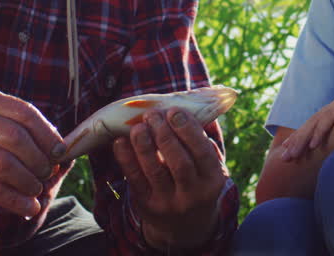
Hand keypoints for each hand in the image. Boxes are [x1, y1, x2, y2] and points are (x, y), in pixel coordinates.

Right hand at [0, 86, 63, 218]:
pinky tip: (28, 207)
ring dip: (28, 181)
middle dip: (39, 159)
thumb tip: (59, 149)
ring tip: (37, 188)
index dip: (47, 134)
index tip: (60, 151)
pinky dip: (14, 200)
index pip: (26, 113)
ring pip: (6, 165)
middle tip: (47, 172)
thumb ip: (20, 125)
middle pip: (17, 138)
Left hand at [112, 107, 230, 250]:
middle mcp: (193, 194)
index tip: (174, 111)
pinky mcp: (146, 205)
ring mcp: (169, 202)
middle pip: (179, 162)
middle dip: (165, 135)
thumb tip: (199, 105)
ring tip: (138, 126)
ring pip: (155, 171)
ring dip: (144, 145)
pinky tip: (120, 142)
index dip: (188, 130)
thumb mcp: (210, 168)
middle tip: (153, 114)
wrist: (184, 228)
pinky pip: (135, 180)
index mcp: (213, 180)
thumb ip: (205, 140)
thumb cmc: (197, 184)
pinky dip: (126, 159)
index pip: (202, 152)